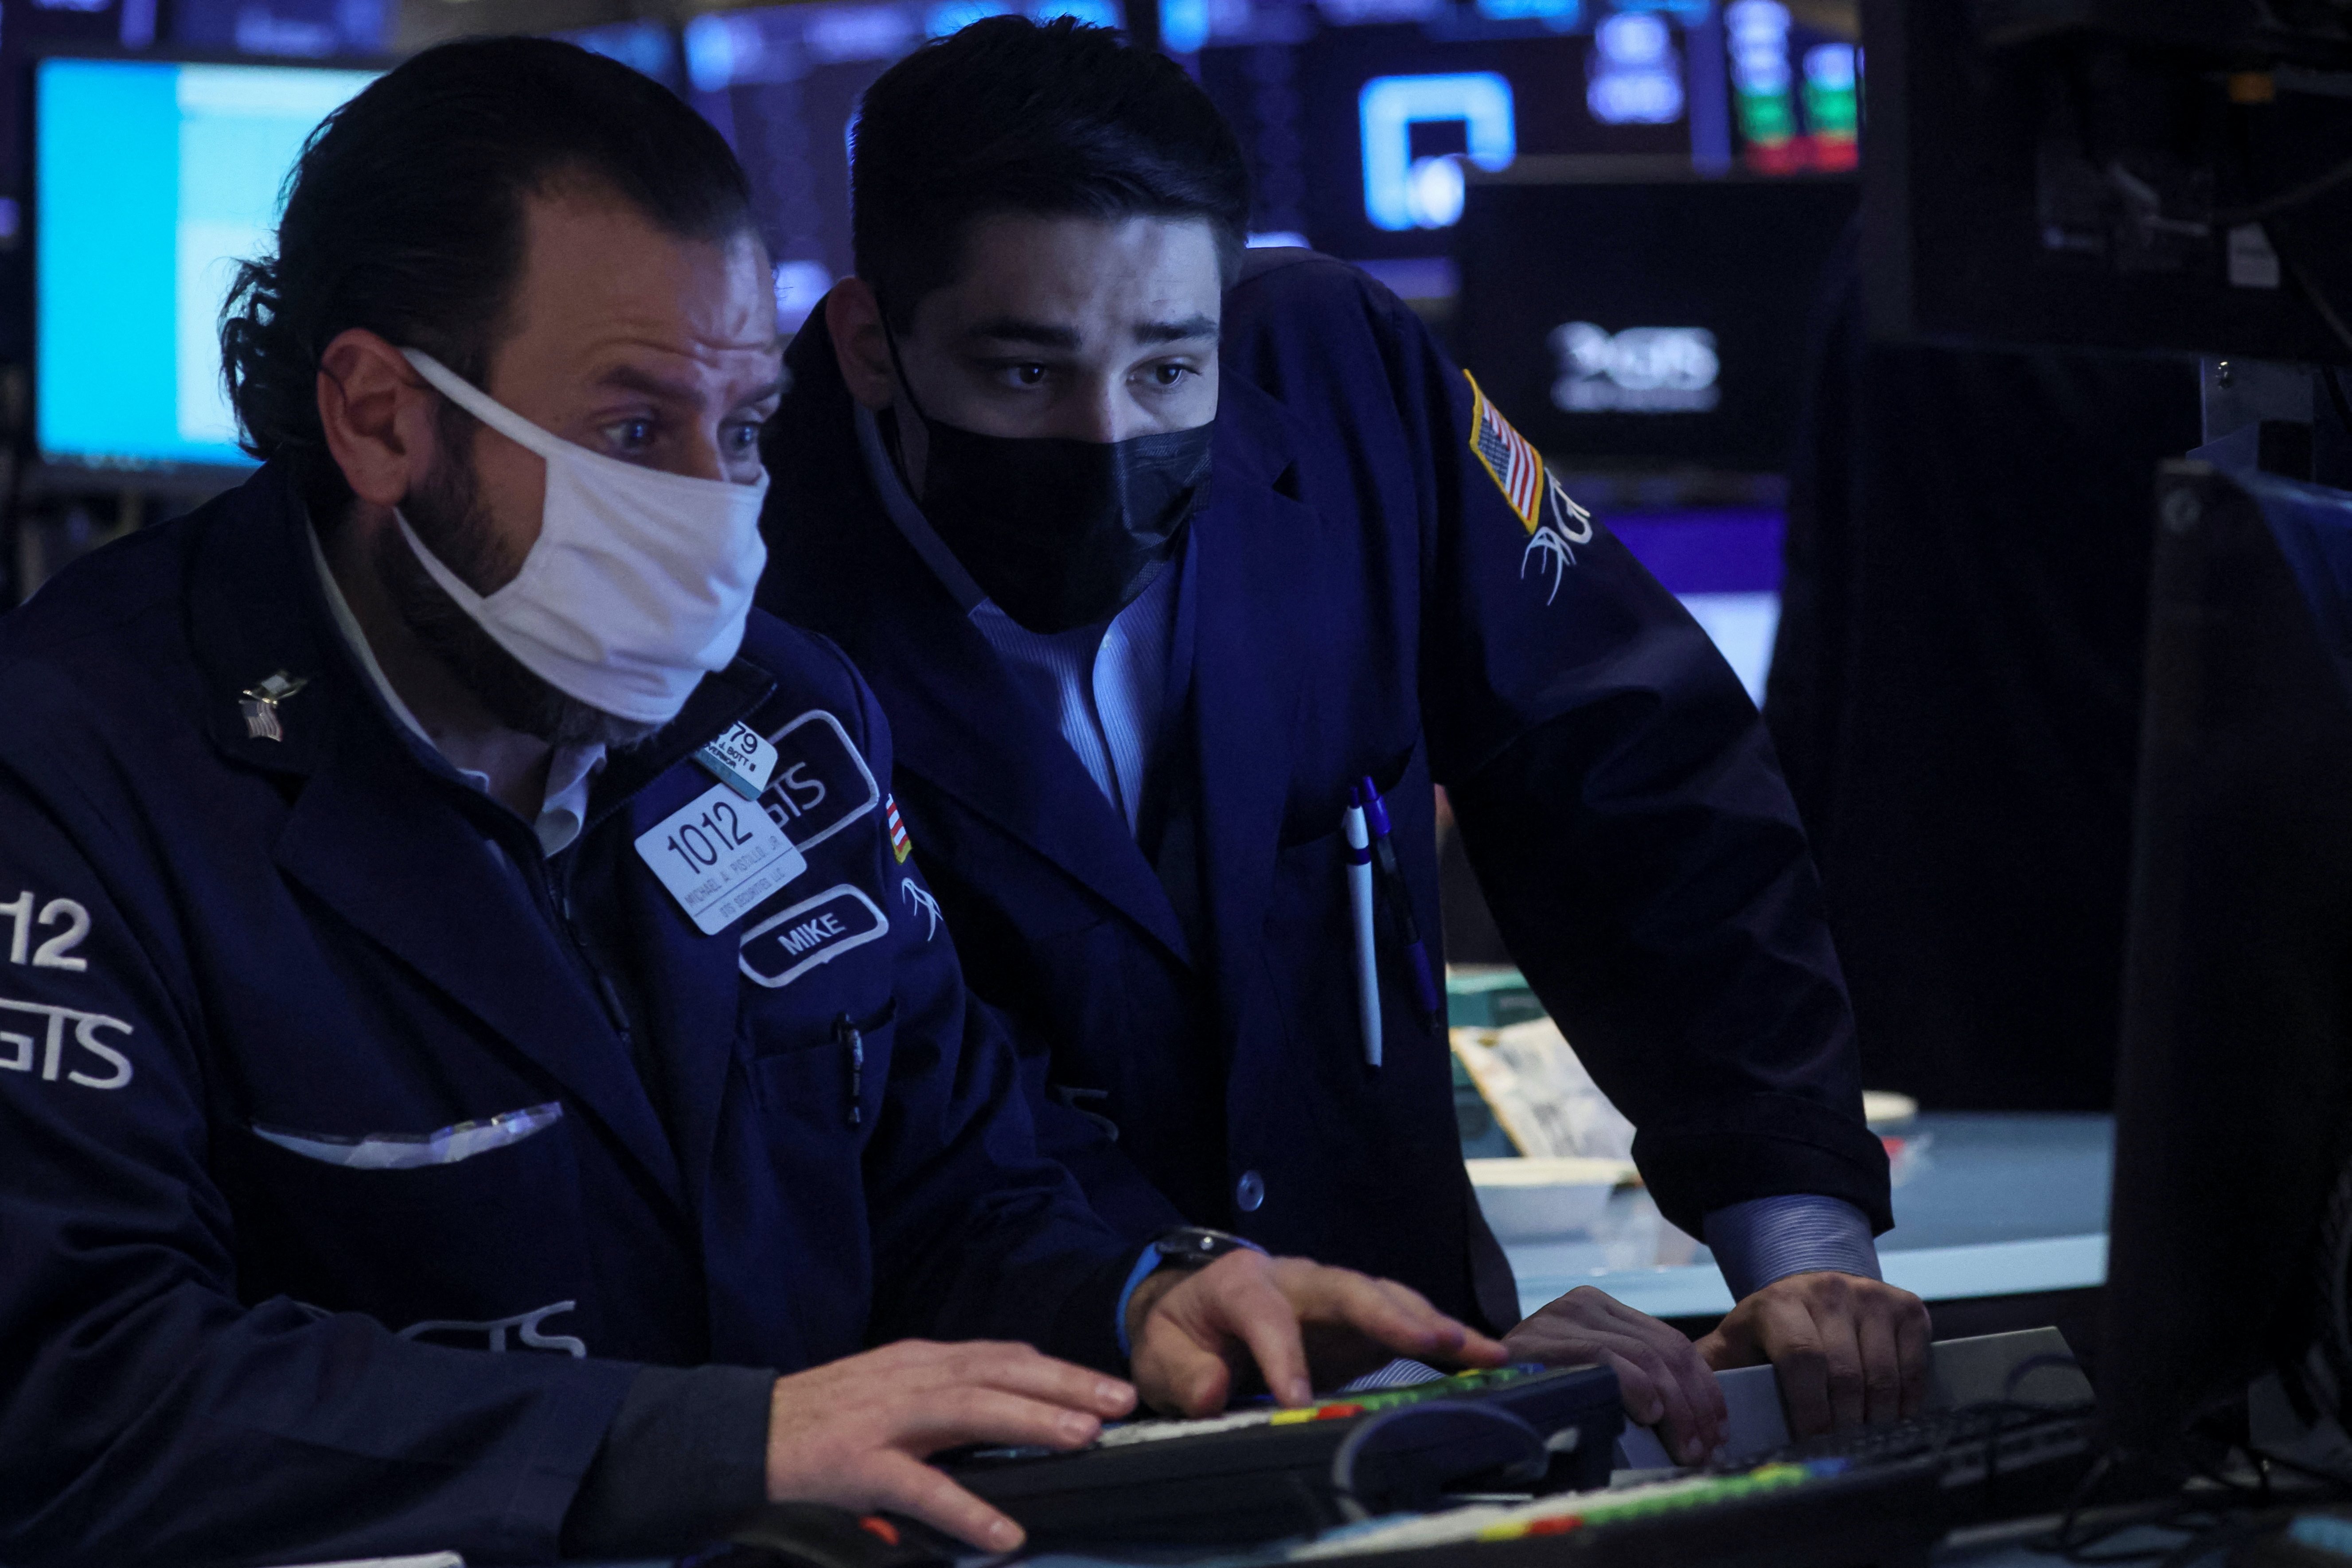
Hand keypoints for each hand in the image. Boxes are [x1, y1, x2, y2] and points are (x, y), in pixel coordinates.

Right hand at [763, 1339, 1136, 1551]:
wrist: (743, 1433)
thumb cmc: (824, 1418)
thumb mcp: (890, 1390)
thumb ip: (945, 1396)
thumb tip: (1010, 1407)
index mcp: (920, 1361)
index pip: (1001, 1356)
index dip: (1056, 1369)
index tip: (1106, 1383)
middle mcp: (910, 1378)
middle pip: (999, 1372)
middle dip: (1063, 1384)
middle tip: (1119, 1400)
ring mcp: (884, 1418)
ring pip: (969, 1410)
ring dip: (1029, 1421)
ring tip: (1081, 1438)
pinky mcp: (859, 1464)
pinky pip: (921, 1488)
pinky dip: (966, 1509)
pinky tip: (1003, 1534)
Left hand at [1127, 1251, 1509, 1414]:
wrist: (1196, 1315)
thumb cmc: (1180, 1335)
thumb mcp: (1160, 1355)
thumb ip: (1183, 1374)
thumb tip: (1213, 1391)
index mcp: (1240, 1283)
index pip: (1265, 1314)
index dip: (1281, 1355)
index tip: (1296, 1399)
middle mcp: (1296, 1279)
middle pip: (1347, 1288)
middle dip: (1389, 1312)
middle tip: (1432, 1339)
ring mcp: (1332, 1297)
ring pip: (1386, 1300)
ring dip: (1434, 1324)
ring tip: (1483, 1351)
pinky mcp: (1357, 1322)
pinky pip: (1403, 1327)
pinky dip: (1443, 1341)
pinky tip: (1484, 1358)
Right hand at [1502, 1285, 1726, 1464]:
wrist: (1471, 1398)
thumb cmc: (1536, 1397)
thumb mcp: (1592, 1378)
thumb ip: (1633, 1378)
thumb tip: (1696, 1419)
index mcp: (1599, 1309)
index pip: (1672, 1342)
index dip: (1704, 1387)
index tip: (1719, 1429)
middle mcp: (1582, 1305)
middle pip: (1665, 1350)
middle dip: (1696, 1404)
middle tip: (1706, 1449)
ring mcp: (1560, 1319)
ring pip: (1644, 1356)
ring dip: (1676, 1409)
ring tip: (1685, 1448)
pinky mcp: (1542, 1340)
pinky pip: (1605, 1360)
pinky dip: (1635, 1388)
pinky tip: (1649, 1414)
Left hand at [1695, 1272, 1931, 1435]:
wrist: (1811, 1289)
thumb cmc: (1768, 1331)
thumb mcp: (1733, 1345)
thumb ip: (1709, 1373)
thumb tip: (1688, 1416)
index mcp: (1778, 1303)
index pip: (1802, 1360)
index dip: (1810, 1410)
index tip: (1812, 1444)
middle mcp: (1827, 1291)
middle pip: (1846, 1374)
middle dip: (1844, 1423)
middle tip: (1840, 1450)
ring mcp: (1870, 1296)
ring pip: (1883, 1375)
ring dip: (1878, 1418)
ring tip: (1865, 1439)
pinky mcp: (1906, 1306)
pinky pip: (1914, 1366)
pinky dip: (1907, 1401)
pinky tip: (1892, 1417)